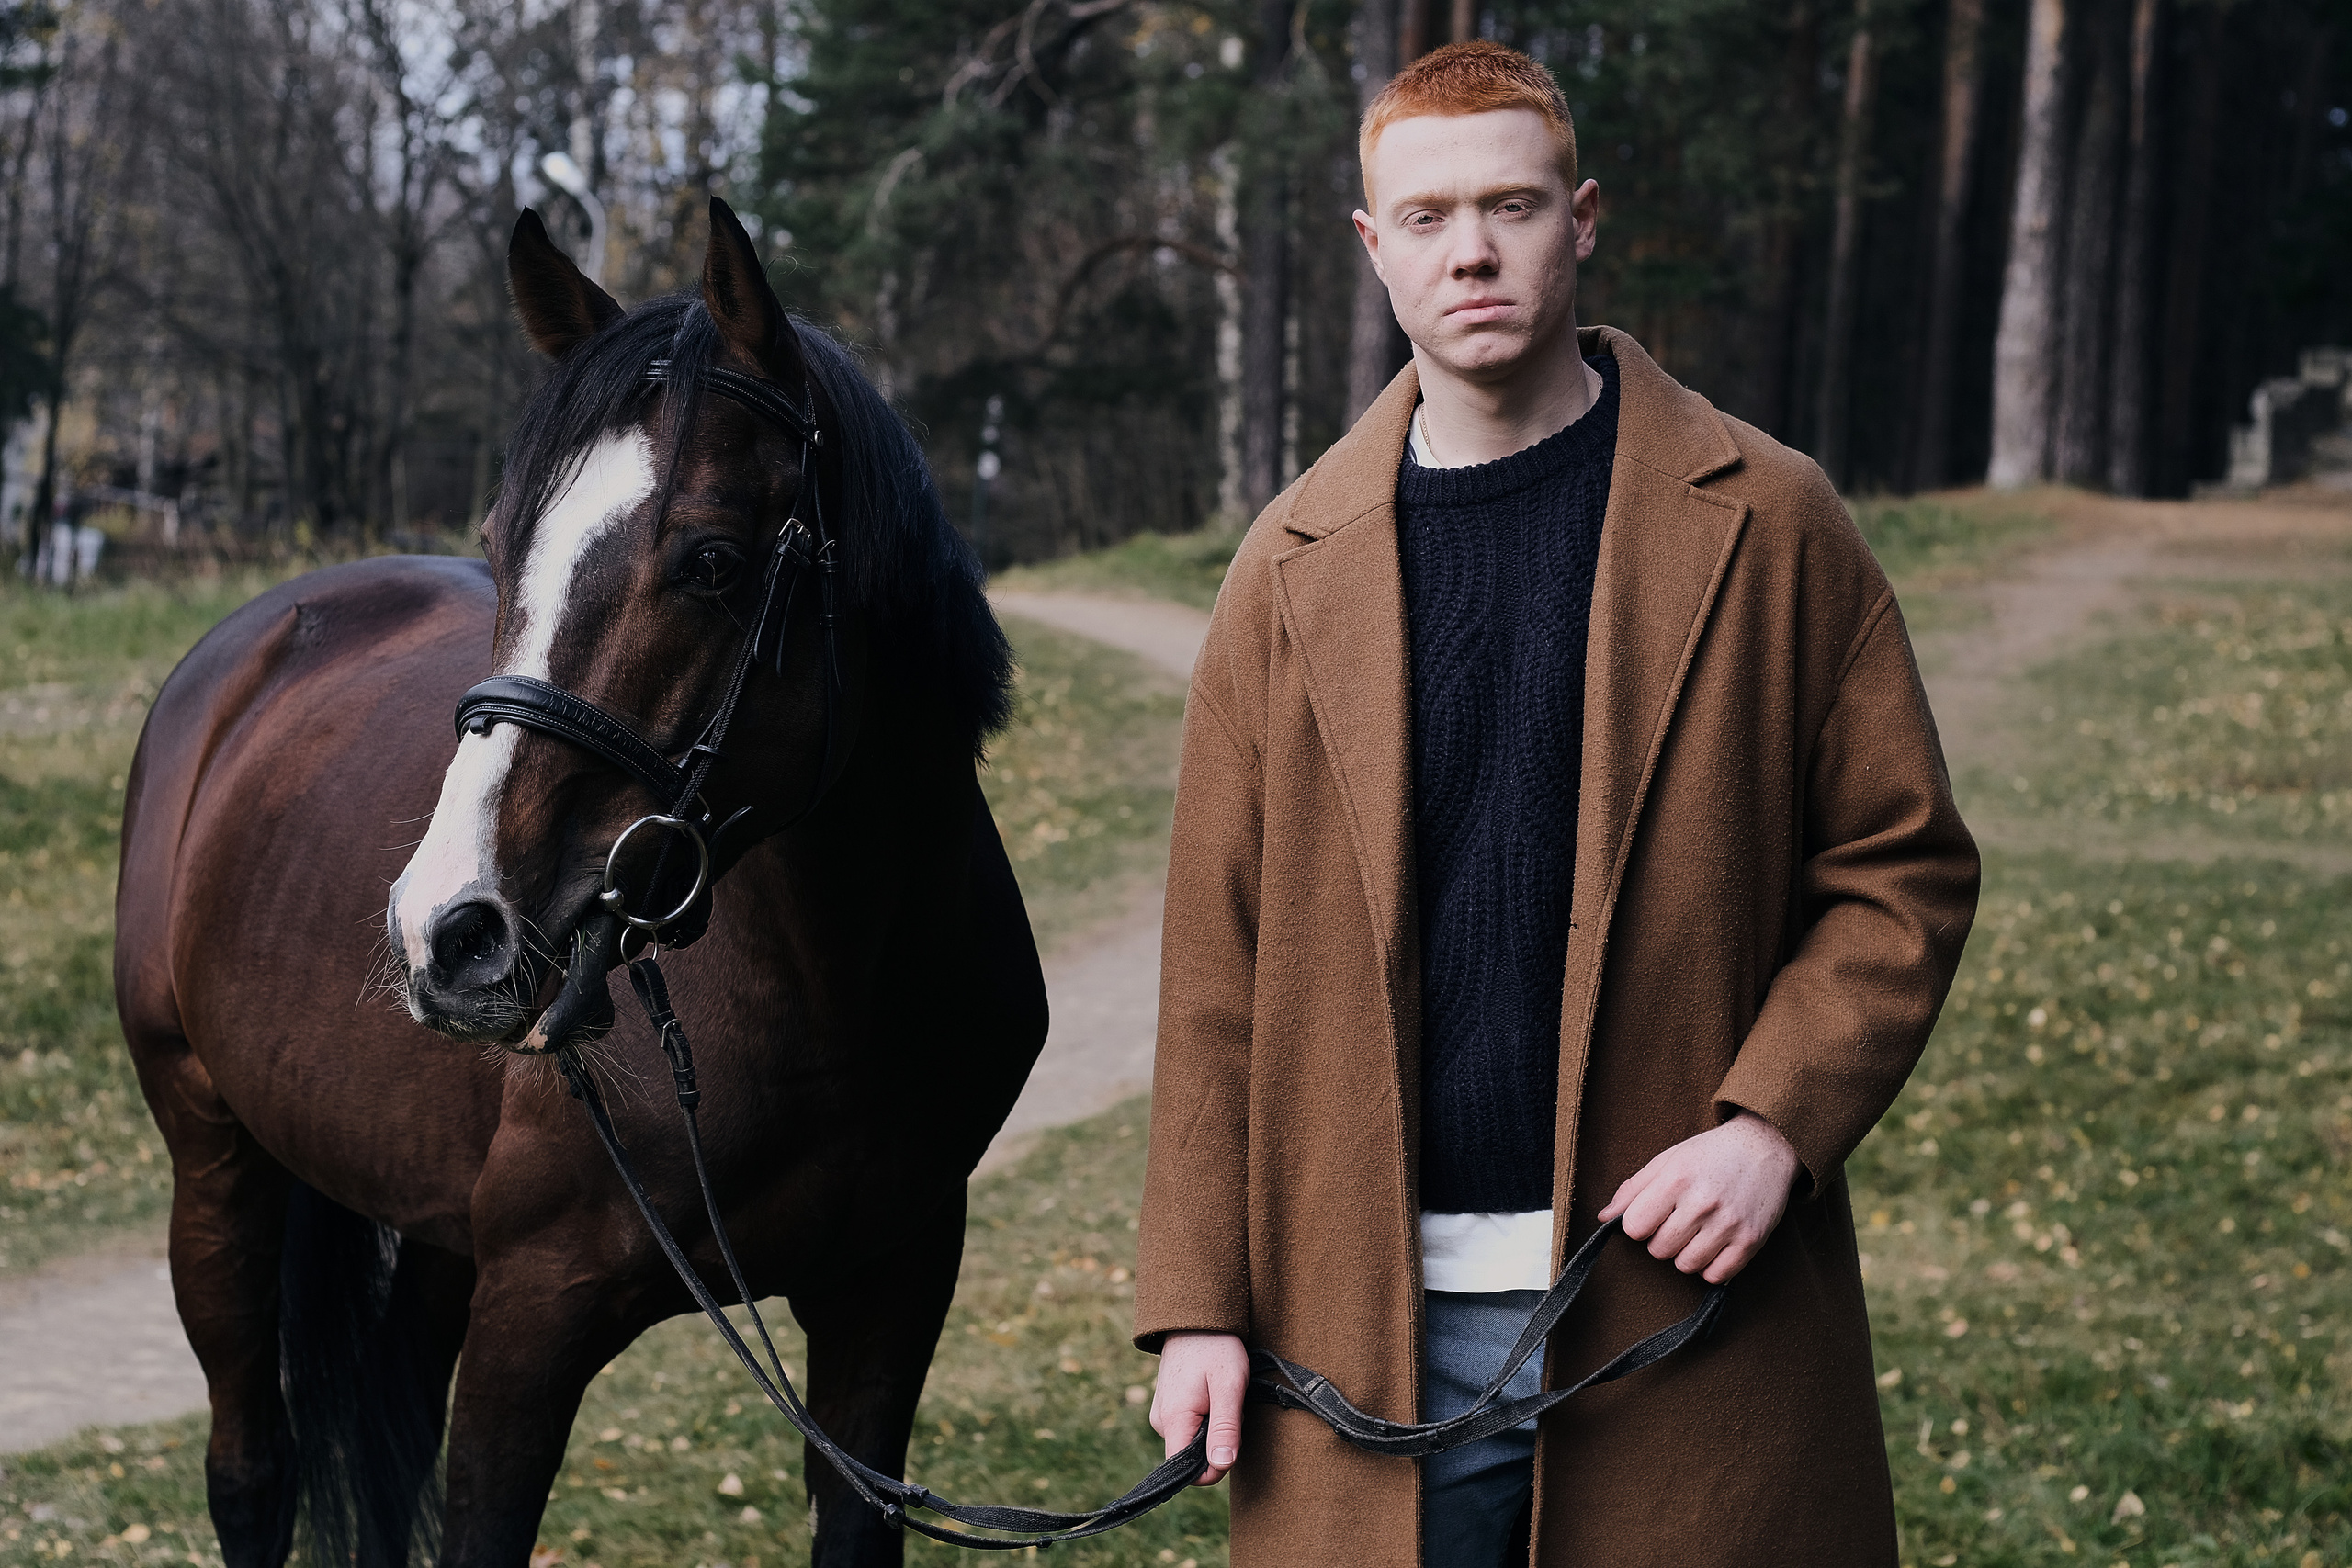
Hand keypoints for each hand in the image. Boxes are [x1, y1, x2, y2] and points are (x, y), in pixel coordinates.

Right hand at [1150, 1331, 1249, 1485]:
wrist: (1195, 1317)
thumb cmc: (1216, 1347)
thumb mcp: (1229, 1386)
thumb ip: (1226, 1428)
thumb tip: (1221, 1465)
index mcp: (1173, 1421)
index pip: (1187, 1472)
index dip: (1215, 1467)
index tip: (1232, 1439)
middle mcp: (1161, 1423)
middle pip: (1193, 1458)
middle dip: (1219, 1442)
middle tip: (1230, 1407)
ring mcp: (1162, 1415)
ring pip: (1194, 1443)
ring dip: (1215, 1428)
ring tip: (1221, 1396)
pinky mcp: (1168, 1409)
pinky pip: (1190, 1429)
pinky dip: (1207, 1419)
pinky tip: (1213, 1395)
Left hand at [1597, 1112, 1801, 1284]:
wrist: (1765, 1147)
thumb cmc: (1710, 1153)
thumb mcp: (1668, 1160)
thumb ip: (1633, 1189)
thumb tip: (1603, 1217)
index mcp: (1675, 1180)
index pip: (1634, 1227)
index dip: (1639, 1224)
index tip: (1652, 1215)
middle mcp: (1702, 1203)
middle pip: (1658, 1250)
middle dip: (1662, 1239)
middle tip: (1678, 1220)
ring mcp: (1729, 1224)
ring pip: (1685, 1266)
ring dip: (1685, 1254)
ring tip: (1696, 1232)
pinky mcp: (1751, 1241)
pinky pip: (1716, 1276)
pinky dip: (1710, 1267)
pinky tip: (1714, 1246)